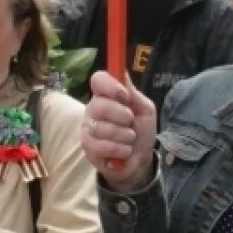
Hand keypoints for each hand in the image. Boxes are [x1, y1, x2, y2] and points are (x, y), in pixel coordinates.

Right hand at [81, 71, 156, 192]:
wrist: (141, 160)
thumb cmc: (141, 131)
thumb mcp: (145, 109)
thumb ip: (133, 93)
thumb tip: (123, 72)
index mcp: (106, 95)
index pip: (98, 80)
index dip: (111, 86)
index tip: (125, 96)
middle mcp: (93, 109)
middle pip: (100, 105)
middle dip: (123, 116)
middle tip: (130, 123)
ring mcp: (88, 128)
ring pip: (102, 128)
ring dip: (124, 136)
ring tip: (129, 139)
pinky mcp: (87, 147)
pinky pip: (101, 146)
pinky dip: (119, 150)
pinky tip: (123, 151)